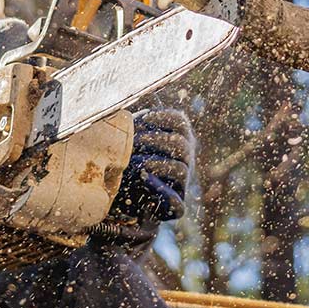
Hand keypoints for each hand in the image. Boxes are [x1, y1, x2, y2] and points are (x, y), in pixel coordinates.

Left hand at [112, 107, 194, 223]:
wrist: (124, 195)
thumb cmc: (126, 157)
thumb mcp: (129, 136)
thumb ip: (134, 121)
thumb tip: (125, 101)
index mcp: (177, 137)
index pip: (180, 122)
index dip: (164, 118)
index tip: (146, 117)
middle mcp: (185, 159)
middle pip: (180, 145)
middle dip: (155, 141)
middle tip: (134, 142)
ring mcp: (182, 183)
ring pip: (180, 169)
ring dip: (157, 163)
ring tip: (137, 163)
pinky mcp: (175, 206)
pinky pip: (177, 203)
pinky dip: (161, 190)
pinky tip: (144, 178)